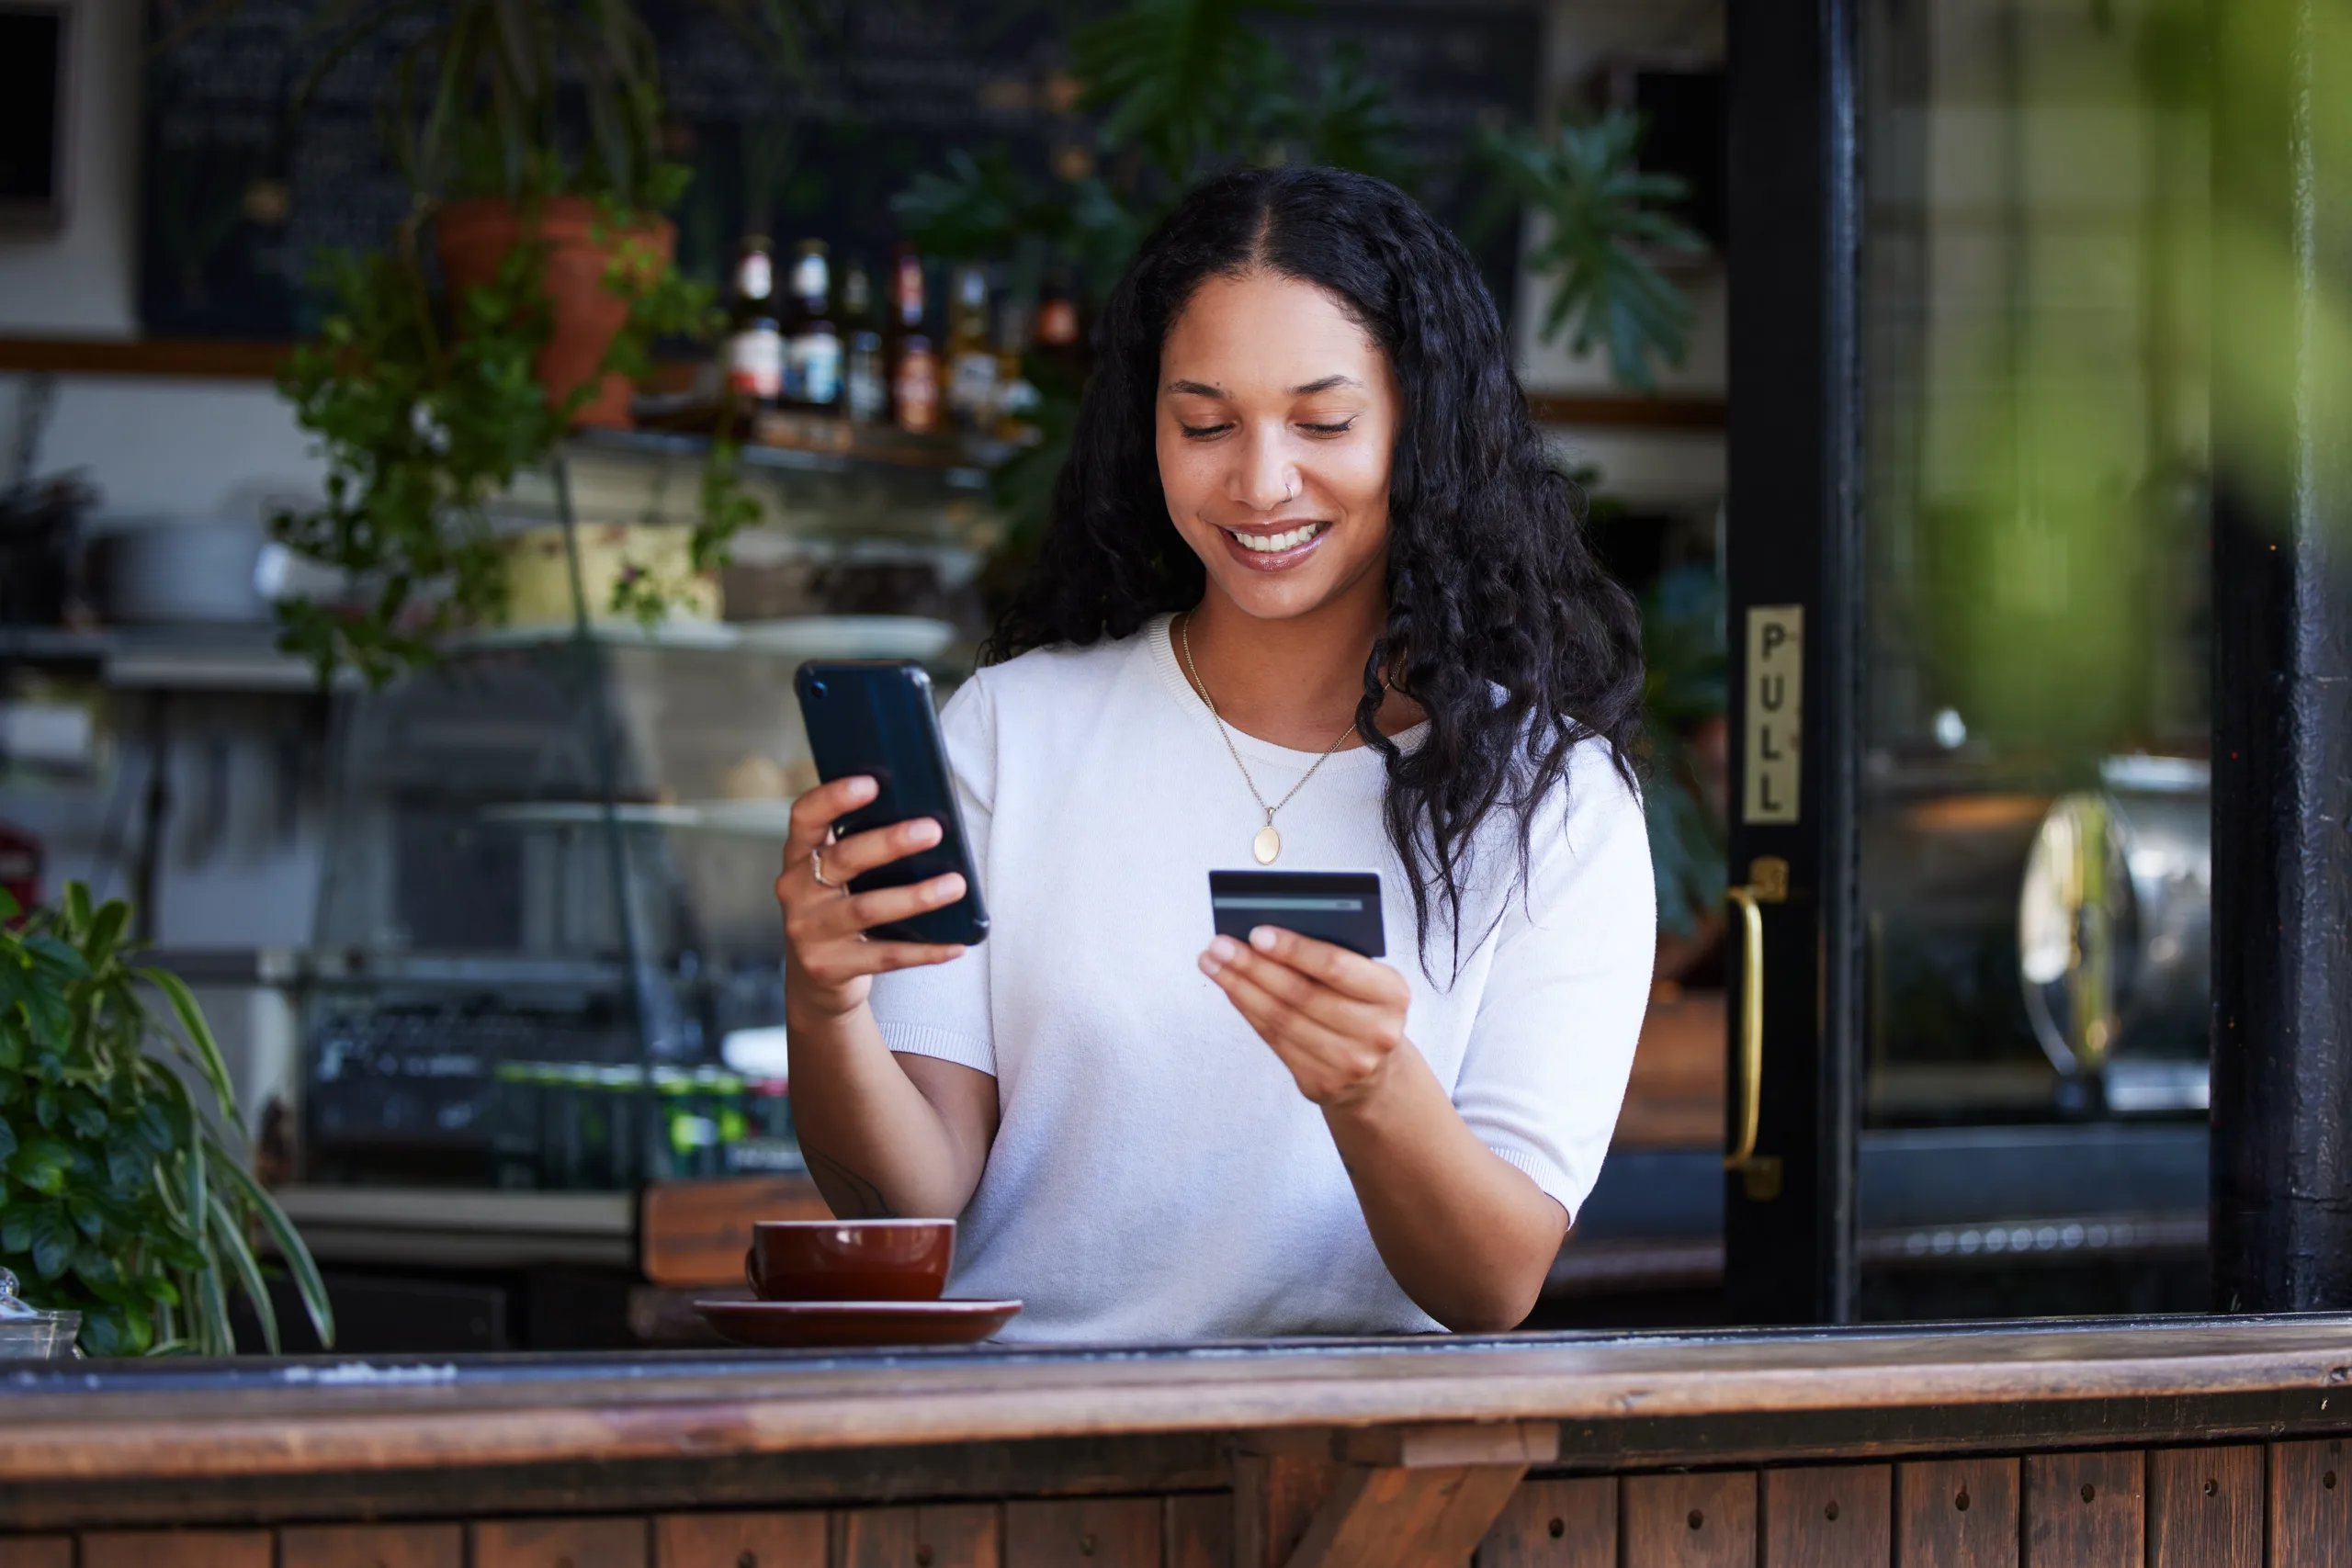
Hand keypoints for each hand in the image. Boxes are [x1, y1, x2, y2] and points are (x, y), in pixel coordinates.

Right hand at [777, 775, 967, 1025]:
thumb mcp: (839, 877)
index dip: (833, 797)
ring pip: (867, 909)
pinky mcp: (828, 966)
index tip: (872, 783)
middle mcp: (795, 890)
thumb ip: (863, 849)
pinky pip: (885, 956)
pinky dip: (925, 951)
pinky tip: (956, 945)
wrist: (815, 980)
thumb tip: (927, 821)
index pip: (805, 817)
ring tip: (956, 885)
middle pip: (843, 859)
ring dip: (916, 897)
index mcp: (799, 856)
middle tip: (933, 830)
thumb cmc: (840, 910)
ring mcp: (808, 931)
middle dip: (890, 842)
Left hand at [1198, 926, 1412, 1106]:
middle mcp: (1376, 1031)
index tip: (1256, 933)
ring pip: (1281, 1019)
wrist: (1377, 1073)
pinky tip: (1230, 989)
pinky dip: (1247, 1010)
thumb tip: (1268, 934)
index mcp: (1392, 992)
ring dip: (1240, 987)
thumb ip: (1334, 956)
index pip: (1335, 966)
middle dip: (1253, 966)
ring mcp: (1349, 1062)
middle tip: (1219, 945)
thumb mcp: (1367, 980)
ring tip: (1212, 962)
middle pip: (1300, 994)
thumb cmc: (1363, 1007)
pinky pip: (1274, 1040)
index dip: (1293, 950)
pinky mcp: (1321, 1082)